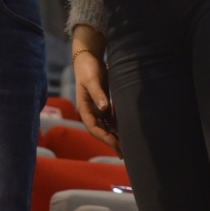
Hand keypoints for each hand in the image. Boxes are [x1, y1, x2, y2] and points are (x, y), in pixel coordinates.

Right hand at [72, 25, 121, 156]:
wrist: (88, 57)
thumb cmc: (88, 68)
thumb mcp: (92, 79)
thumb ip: (98, 94)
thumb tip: (105, 109)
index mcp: (83, 107)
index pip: (93, 127)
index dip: (104, 136)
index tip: (115, 143)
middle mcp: (89, 110)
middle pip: (99, 130)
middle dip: (110, 141)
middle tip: (123, 153)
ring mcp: (96, 108)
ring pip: (105, 126)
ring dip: (114, 136)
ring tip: (126, 147)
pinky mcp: (103, 103)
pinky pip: (109, 119)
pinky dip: (116, 126)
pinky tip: (126, 132)